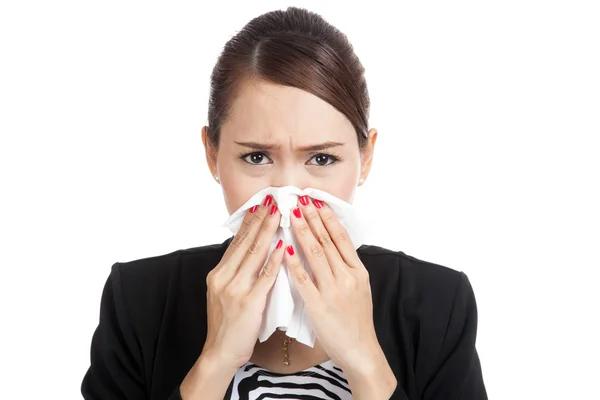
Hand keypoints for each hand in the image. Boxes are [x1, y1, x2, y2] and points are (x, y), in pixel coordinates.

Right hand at [201, 194, 283, 370]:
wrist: (220, 353)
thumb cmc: (228, 324)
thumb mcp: (224, 293)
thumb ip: (236, 272)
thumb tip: (253, 251)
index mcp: (219, 273)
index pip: (237, 241)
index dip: (250, 221)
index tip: (261, 204)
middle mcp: (224, 277)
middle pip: (245, 242)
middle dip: (260, 219)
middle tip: (273, 199)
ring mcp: (235, 289)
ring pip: (254, 254)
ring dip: (268, 231)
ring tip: (279, 213)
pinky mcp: (248, 303)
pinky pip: (264, 277)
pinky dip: (274, 260)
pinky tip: (282, 246)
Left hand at [284, 196, 394, 390]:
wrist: (360, 349)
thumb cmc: (357, 319)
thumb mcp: (360, 288)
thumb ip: (347, 267)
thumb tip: (334, 245)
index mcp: (358, 271)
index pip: (342, 238)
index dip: (328, 219)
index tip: (318, 203)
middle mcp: (347, 277)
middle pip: (327, 241)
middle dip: (313, 219)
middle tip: (301, 200)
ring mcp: (333, 290)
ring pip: (315, 254)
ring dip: (302, 232)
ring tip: (293, 216)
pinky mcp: (318, 305)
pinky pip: (303, 279)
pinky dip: (294, 263)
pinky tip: (285, 249)